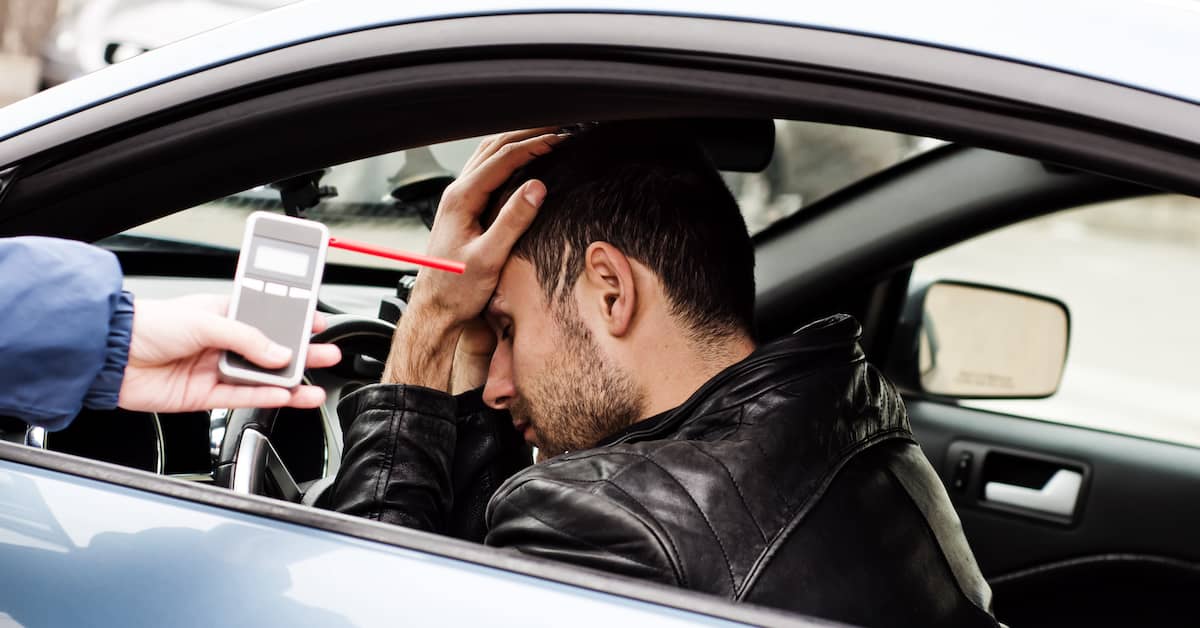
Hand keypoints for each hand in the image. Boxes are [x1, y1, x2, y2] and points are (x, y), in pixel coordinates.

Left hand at [118, 294, 341, 411]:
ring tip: (313, 385)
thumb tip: (279, 352)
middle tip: (327, 355)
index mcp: (223, 314)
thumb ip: (247, 338)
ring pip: (260, 378)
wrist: (110, 356)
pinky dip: (266, 398)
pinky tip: (286, 397)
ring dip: (288, 382)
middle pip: (270, 350)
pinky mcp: (204, 395)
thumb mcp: (206, 321)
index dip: (294, 321)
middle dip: (300, 353)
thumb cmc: (148, 325)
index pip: (268, 317)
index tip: (318, 324)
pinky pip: (242, 397)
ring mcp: (214, 369)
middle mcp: (221, 341)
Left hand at [384, 128, 562, 386]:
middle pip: (493, 147)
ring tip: (544, 134)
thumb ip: (512, 221)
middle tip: (558, 126)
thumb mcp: (490, 258)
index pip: (502, 159)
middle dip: (526, 133)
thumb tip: (536, 187)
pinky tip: (522, 161)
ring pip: (487, 155)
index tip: (560, 139)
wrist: (435, 310)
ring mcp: (457, 200)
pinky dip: (507, 157)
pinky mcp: (463, 209)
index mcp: (461, 199)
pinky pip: (486, 170)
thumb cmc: (457, 290)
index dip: (533, 145)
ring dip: (516, 140)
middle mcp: (456, 193)